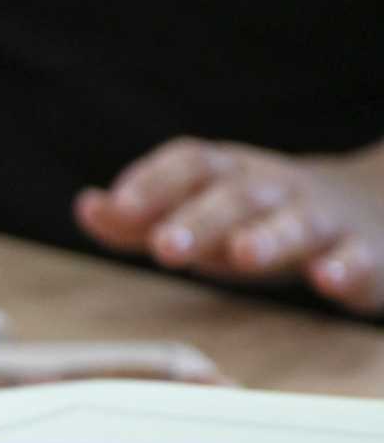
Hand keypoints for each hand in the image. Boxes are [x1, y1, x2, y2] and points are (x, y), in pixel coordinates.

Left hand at [77, 140, 383, 316]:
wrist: (368, 211)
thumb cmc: (257, 220)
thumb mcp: (198, 213)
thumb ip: (140, 219)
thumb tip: (87, 207)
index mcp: (228, 176)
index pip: (189, 164)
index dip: (151, 182)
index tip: (115, 207)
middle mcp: (273, 191)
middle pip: (234, 197)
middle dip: (199, 220)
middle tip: (165, 247)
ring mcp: (321, 221)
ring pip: (296, 223)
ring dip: (269, 237)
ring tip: (243, 255)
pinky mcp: (364, 254)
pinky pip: (357, 258)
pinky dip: (345, 267)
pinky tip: (326, 279)